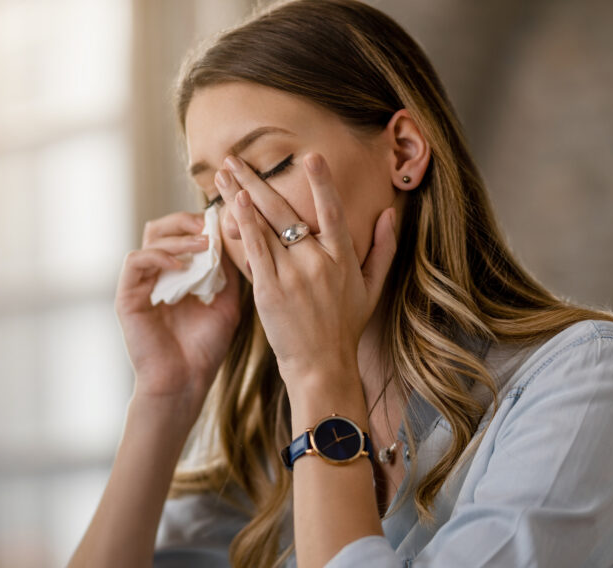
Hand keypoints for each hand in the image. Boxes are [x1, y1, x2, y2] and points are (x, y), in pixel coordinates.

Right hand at [115, 210, 241, 404]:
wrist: (185, 382)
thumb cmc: (205, 349)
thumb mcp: (226, 303)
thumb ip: (227, 272)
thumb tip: (233, 238)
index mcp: (177, 276)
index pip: (182, 234)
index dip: (200, 223)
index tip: (223, 223)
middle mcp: (156, 276)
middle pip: (162, 228)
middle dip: (186, 221)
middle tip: (209, 226)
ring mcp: (140, 284)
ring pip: (150, 239)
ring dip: (177, 237)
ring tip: (202, 244)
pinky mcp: (127, 296)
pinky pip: (135, 262)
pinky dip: (158, 257)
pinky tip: (181, 267)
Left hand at [213, 152, 396, 386]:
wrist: (322, 365)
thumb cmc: (344, 328)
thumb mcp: (372, 288)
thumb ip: (383, 249)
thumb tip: (390, 213)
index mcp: (343, 258)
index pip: (333, 212)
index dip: (322, 183)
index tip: (311, 156)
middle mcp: (318, 261)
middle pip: (287, 211)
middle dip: (258, 180)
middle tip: (236, 158)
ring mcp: (293, 275)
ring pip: (265, 225)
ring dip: (241, 195)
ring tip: (223, 173)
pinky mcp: (270, 290)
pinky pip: (255, 250)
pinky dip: (244, 225)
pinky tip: (232, 203)